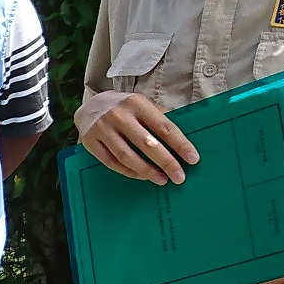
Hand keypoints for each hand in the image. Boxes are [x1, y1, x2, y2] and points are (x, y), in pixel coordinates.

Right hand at [77, 89, 199, 184]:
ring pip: (127, 156)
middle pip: (146, 144)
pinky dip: (129, 172)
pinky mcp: (90, 142)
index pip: (163, 127)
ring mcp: (102, 129)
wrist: (90, 105)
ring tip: (162, 180)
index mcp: (137, 103)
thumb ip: (159, 119)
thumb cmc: (125, 108)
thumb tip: (182, 143)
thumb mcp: (143, 105)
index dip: (180, 144)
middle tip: (179, 177)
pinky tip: (142, 176)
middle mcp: (118, 115)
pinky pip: (112, 162)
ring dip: (147, 171)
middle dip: (166, 162)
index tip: (193, 159)